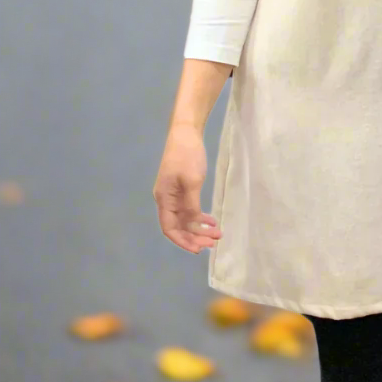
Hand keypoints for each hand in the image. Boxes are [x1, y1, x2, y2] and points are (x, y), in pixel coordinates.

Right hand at [153, 123, 222, 253]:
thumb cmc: (187, 155)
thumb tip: (194, 224)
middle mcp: (167, 200)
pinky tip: (212, 221)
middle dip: (195, 237)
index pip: (169, 228)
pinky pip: (190, 209)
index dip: (182, 241)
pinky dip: (200, 217)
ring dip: (200, 228)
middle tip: (213, 244)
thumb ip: (192, 205)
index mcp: (164, 199)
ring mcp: (174, 195)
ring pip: (186, 219)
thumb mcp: (192, 180)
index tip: (197, 250)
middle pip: (179, 226)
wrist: (186, 132)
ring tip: (217, 234)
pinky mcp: (182, 189)